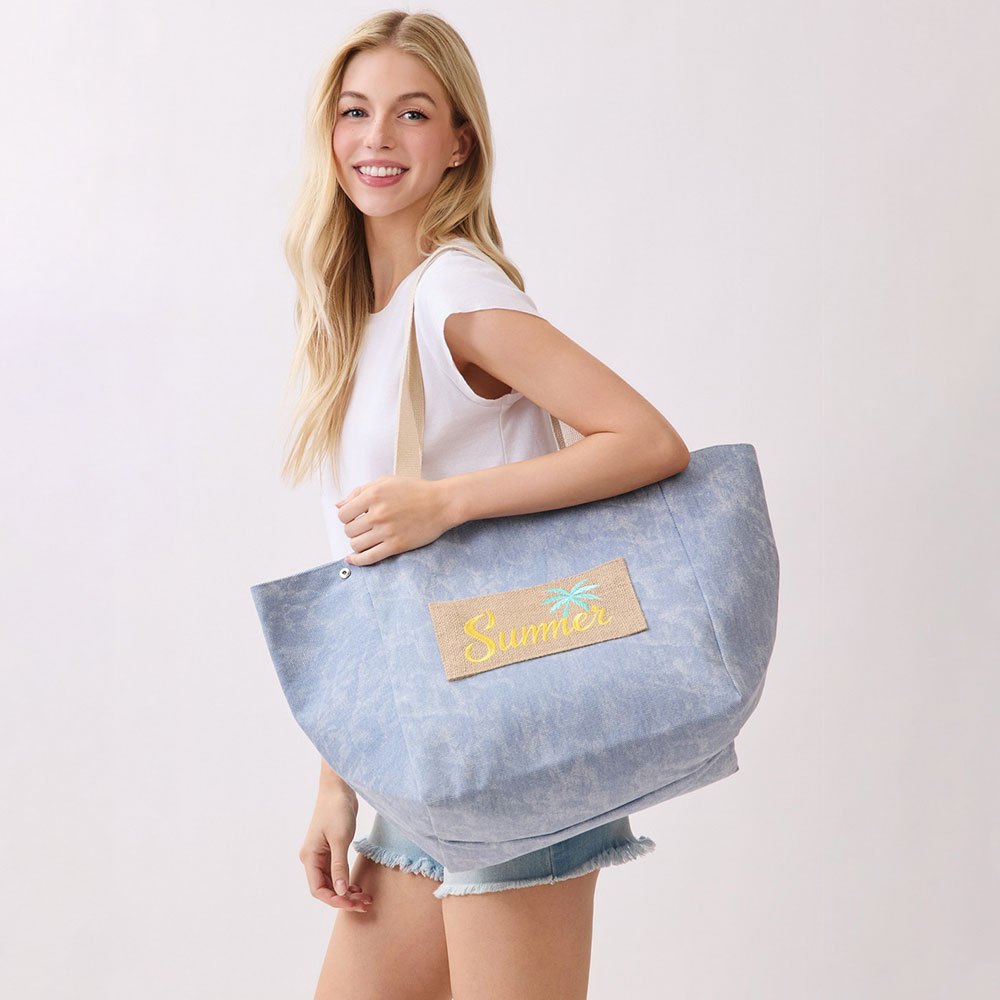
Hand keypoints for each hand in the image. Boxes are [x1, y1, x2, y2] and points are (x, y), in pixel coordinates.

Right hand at [299, 785, 372, 912]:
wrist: (339, 787)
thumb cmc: (337, 810)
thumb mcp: (340, 839)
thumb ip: (339, 866)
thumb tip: (341, 891)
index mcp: (310, 857)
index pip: (317, 889)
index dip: (334, 900)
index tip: (352, 904)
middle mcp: (313, 858)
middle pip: (326, 888)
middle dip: (344, 898)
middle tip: (364, 904)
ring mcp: (321, 854)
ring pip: (333, 882)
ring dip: (347, 891)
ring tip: (365, 898)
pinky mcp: (331, 849)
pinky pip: (337, 872)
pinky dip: (347, 880)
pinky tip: (359, 886)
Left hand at [336, 475, 455, 565]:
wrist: (442, 503)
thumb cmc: (415, 491)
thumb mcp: (385, 482)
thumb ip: (359, 491)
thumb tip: (338, 505)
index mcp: (373, 495)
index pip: (343, 514)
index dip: (346, 517)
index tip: (354, 517)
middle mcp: (378, 513)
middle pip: (348, 530)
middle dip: (353, 530)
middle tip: (364, 527)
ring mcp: (386, 531)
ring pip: (356, 544)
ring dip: (357, 543)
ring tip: (367, 538)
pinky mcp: (396, 546)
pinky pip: (368, 558)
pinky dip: (357, 561)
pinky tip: (352, 560)